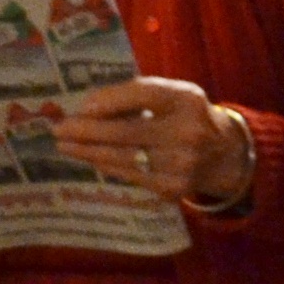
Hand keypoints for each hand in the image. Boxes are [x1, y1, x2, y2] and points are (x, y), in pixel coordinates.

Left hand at [49, 76, 254, 211]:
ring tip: (65, 145)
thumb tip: (87, 108)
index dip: (110, 100)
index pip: (143, 95)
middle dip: (86, 131)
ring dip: (87, 151)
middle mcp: (188, 132)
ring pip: (122, 157)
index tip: (82, 106)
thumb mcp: (173, 95)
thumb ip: (137, 95)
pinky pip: (129, 175)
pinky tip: (90, 158)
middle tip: (59, 129)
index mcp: (187, 100)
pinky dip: (105, 165)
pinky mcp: (173, 188)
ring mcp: (181, 164)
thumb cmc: (186, 117)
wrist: (224, 155)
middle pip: (126, 132)